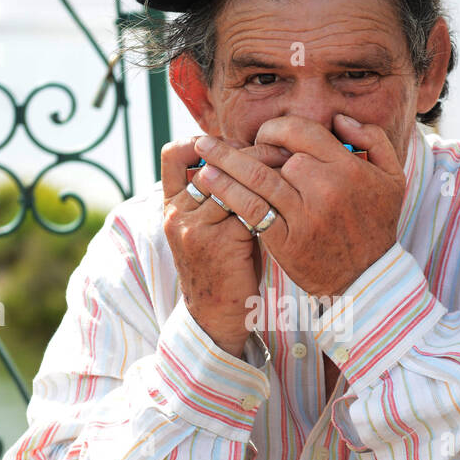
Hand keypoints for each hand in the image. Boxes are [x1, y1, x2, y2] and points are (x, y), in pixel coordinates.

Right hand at [161, 135, 290, 355]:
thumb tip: (248, 157)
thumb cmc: (223, 267)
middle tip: (278, 151)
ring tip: (288, 170)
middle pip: (212, 162)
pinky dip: (269, 200)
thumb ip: (218, 197)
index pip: (173, 154)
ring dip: (263, 173)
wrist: (216, 316)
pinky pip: (246, 207)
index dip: (204, 142)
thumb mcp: (209, 228)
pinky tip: (289, 198)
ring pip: (230, 182)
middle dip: (247, 153)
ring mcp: (193, 227)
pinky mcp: (217, 241)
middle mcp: (176, 212)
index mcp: (170, 205)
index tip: (236, 146)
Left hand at [191, 114, 405, 298]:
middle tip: (230, 143)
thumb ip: (372, 139)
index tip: (265, 135)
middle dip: (249, 146)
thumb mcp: (390, 178)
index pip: (301, 131)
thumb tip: (340, 118)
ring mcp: (304, 215)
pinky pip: (251, 209)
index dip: (277, 128)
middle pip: (276, 154)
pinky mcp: (286, 240)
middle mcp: (325, 187)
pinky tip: (209, 180)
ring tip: (203, 149)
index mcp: (347, 167)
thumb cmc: (376, 224)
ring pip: (257, 177)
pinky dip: (227, 192)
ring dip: (225, 161)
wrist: (368, 277)